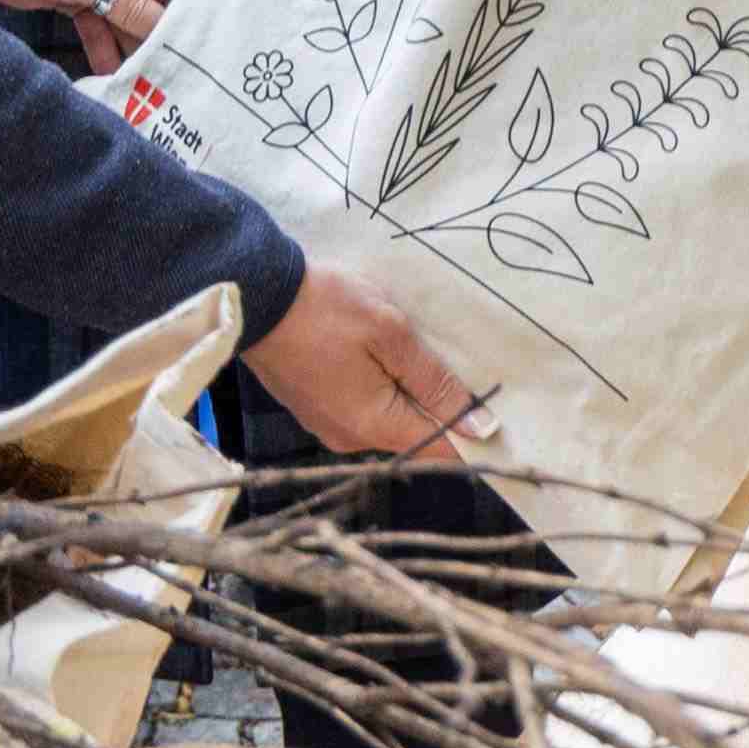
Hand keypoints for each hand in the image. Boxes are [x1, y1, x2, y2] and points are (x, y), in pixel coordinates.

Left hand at [0, 0, 194, 74]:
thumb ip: (128, 6)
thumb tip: (164, 34)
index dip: (188, 11)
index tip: (196, 49)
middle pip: (158, 0)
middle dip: (160, 36)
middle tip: (171, 75)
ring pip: (131, 18)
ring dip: (133, 47)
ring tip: (143, 84)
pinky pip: (104, 25)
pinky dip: (105, 47)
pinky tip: (111, 77)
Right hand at [242, 260, 480, 461]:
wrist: (252, 296)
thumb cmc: (324, 309)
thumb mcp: (390, 334)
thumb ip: (435, 382)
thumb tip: (479, 427)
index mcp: (373, 426)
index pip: (442, 451)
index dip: (473, 436)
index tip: (497, 412)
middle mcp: (350, 438)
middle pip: (414, 434)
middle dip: (438, 405)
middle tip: (450, 360)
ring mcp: (328, 425)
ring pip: (388, 419)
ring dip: (405, 392)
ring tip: (406, 348)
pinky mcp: (314, 409)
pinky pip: (361, 408)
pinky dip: (378, 387)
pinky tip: (375, 353)